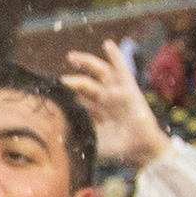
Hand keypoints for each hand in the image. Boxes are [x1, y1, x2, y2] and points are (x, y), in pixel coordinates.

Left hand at [62, 46, 169, 169]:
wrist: (140, 151)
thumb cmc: (119, 151)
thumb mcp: (92, 144)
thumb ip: (77, 141)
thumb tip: (55, 146)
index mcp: (99, 114)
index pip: (81, 100)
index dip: (69, 95)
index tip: (55, 92)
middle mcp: (108, 102)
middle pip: (88, 85)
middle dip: (73, 79)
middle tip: (59, 77)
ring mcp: (117, 94)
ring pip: (100, 73)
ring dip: (87, 63)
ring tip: (71, 57)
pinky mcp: (129, 89)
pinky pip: (122, 69)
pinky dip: (115, 56)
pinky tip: (108, 45)